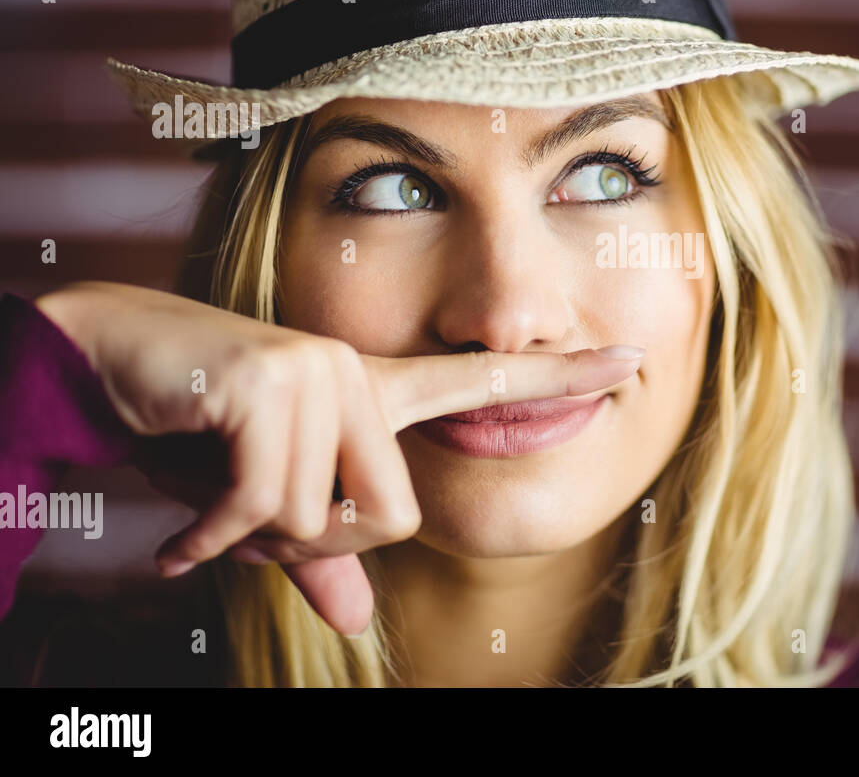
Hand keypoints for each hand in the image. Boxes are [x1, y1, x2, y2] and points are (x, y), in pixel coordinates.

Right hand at [36, 282, 643, 634]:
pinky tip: (180, 534)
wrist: (109, 356)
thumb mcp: (267, 499)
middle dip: (315, 547)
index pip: (487, 383)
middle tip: (251, 522)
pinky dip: (212, 540)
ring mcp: (320, 373)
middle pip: (392, 519)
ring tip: (212, 493)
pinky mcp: (272, 382)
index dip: (563, 374)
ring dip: (252, 539)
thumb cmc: (197, 427)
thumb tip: (361, 619)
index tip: (633, 359)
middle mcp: (361, 375)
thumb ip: (318, 555)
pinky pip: (266, 508)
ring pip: (320, 522)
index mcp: (377, 391)